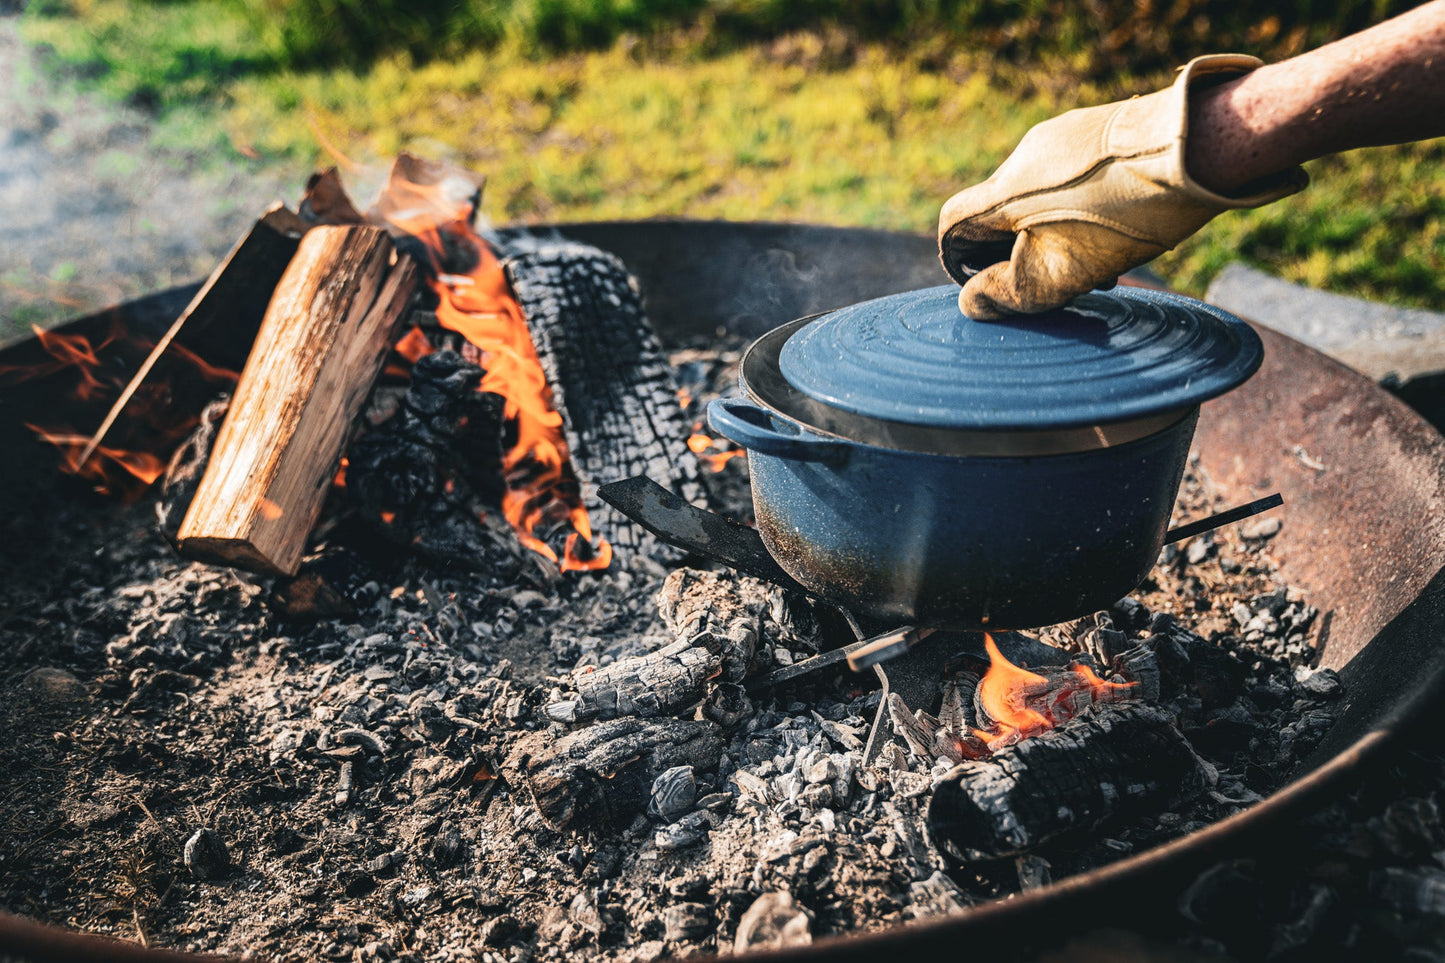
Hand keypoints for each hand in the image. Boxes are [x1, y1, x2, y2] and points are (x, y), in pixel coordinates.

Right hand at [938, 55, 1305, 318]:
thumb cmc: (1125, 217)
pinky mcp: (1104, 128)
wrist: (1201, 147)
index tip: (993, 284)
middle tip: (1064, 283)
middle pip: (1003, 213)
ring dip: (1059, 233)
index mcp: (1005, 191)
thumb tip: (972, 303)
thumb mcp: (1059, 274)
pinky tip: (1126, 224)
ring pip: (1043, 196)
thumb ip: (1008, 294)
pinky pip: (1077, 176)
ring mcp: (1067, 136)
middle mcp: (1027, 156)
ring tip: (1105, 262)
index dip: (961, 262)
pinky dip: (1085, 208)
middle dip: (1024, 253)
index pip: (954, 225)